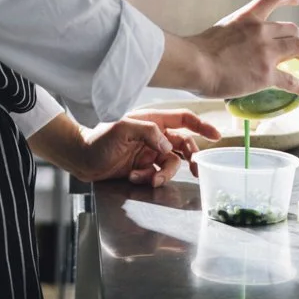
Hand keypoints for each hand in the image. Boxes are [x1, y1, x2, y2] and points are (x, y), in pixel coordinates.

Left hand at [81, 110, 219, 187]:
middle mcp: (154, 136)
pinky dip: (149, 179)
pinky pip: (157, 175)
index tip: (217, 136)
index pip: (183, 119)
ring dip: (164, 174)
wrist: (81, 158)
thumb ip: (148, 132)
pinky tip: (134, 178)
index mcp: (152, 120)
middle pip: (183, 145)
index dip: (201, 126)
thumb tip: (169, 145)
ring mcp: (149, 153)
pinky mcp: (143, 168)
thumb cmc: (98, 137)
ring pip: (171, 164)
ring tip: (148, 179)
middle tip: (194, 170)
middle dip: (190, 158)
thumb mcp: (122, 128)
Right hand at [186, 0, 298, 100]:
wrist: (195, 63)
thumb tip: (232, 49)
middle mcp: (261, 30)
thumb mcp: (220, 30)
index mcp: (247, 17)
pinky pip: (291, 80)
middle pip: (295, 30)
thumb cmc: (198, 50)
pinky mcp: (266, 74)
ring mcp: (266, 52)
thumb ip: (234, 35)